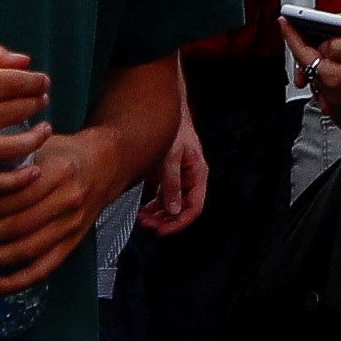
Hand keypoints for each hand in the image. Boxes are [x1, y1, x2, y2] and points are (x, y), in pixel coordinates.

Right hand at [0, 41, 54, 188]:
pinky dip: (14, 181)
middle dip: (35, 105)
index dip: (33, 82)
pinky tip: (30, 171)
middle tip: (42, 101)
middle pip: (11, 113)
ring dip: (34, 139)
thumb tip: (24, 61)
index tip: (43, 82)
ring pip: (7, 149)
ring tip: (44, 130)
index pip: (9, 84)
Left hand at [0, 110, 152, 294]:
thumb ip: (12, 160)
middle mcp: (68, 201)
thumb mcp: (41, 144)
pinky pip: (43, 269)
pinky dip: (16, 282)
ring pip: (27, 250)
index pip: (17, 197)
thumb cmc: (65, 152)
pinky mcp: (73, 244)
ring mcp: (72, 226)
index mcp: (58, 172)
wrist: (106, 164)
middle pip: (19, 226)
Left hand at [142, 103, 210, 234]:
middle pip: (182, 209)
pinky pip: (164, 196)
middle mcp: (190, 178)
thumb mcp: (171, 156)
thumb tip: (174, 210)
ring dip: (158, 215)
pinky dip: (154, 205)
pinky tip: (143, 209)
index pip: (194, 207)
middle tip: (146, 224)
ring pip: (172, 204)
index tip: (162, 230)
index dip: (179, 222)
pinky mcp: (168, 175)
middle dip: (165, 220)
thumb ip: (171, 183)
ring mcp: (179, 177)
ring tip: (142, 218)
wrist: (165, 110)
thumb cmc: (173, 128)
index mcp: (198, 174)